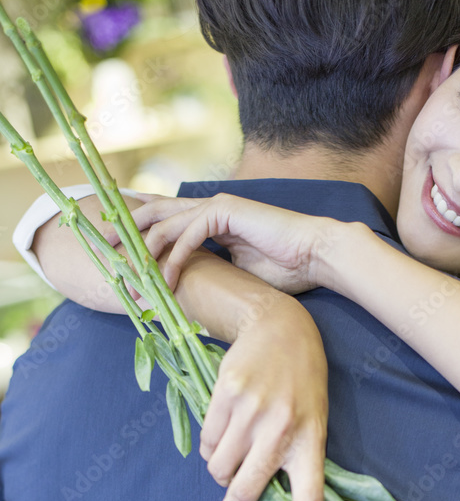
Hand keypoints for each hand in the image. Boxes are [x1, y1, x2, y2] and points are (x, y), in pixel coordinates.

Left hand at [131, 193, 344, 295]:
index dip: (141, 232)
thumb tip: (190, 294)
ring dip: (145, 249)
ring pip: (167, 221)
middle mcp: (210, 208)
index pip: (167, 221)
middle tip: (102, 246)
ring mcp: (217, 206)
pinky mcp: (226, 210)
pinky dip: (176, 255)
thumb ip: (211, 274)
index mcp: (212, 221)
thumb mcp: (237, 275)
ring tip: (128, 272)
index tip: (117, 249)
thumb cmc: (286, 269)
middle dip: (127, 229)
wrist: (316, 256)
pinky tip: (167, 277)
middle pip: (157, 213)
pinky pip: (190, 232)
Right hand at [202, 296, 327, 500]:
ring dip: (221, 471)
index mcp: (311, 442)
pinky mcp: (225, 395)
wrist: (282, 328)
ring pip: (219, 468)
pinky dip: (211, 446)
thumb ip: (291, 460)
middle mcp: (281, 429)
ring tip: (235, 453)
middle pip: (246, 490)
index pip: (309, 499)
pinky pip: (207, 442)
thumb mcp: (311, 422)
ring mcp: (251, 412)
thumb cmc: (301, 386)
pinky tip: (227, 429)